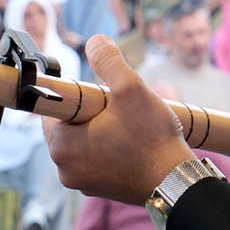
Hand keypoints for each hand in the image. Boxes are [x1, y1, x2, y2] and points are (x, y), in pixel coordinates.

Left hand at [45, 36, 193, 203]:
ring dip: (100, 129)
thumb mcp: (130, 88)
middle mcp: (64, 168)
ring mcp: (81, 182)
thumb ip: (108, 60)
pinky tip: (132, 143)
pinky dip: (109, 147)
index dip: (77, 93)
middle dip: (90, 111)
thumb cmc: (152, 139)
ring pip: (83, 141)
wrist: (175, 182)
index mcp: (61, 145)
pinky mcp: (98, 188)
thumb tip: (95, 41)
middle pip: (68, 123)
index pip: (53, 106)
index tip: (98, 93)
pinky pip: (96, 158)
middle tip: (118, 108)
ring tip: (129, 127)